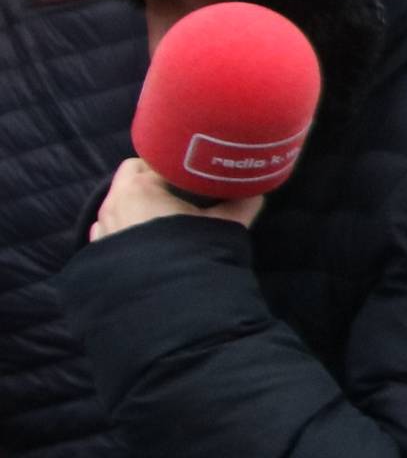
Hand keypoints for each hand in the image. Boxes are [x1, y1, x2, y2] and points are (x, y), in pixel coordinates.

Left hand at [90, 160, 262, 241]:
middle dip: (151, 176)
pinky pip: (105, 226)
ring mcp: (103, 226)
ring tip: (158, 214)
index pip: (159, 159)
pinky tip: (139, 235)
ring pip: (116, 199)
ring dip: (134, 201)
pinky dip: (120, 224)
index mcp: (141, 186)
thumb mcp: (224, 225)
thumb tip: (258, 191)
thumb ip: (241, 204)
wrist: (165, 298)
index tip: (193, 170)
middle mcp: (115, 201)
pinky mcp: (98, 249)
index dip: (178, 163)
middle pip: (131, 173)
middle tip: (177, 188)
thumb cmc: (191, 251)